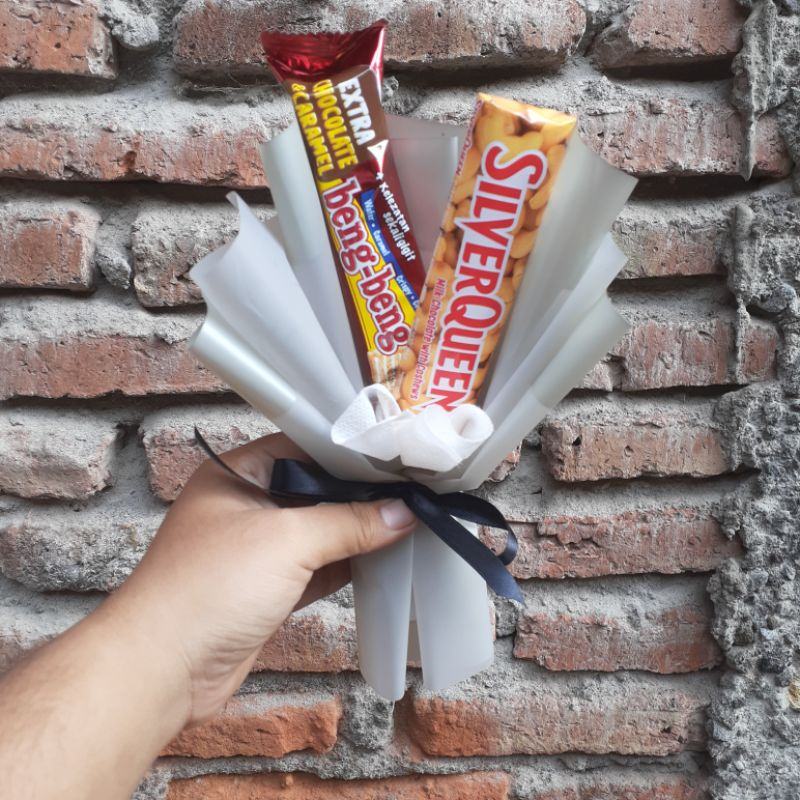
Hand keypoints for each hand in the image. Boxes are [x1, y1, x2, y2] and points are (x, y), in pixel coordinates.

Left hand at [106, 433, 416, 723]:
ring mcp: (256, 551)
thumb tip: (403, 513)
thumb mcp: (286, 541)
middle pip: (314, 491)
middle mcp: (245, 506)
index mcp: (236, 474)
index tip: (395, 454)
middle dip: (359, 495)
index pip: (302, 448)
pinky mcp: (267, 590)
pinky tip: (383, 557)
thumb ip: (348, 523)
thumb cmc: (209, 587)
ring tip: (408, 519)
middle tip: (411, 488)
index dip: (347, 452)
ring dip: (356, 532)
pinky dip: (346, 565)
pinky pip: (316, 568)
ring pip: (318, 533)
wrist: (162, 671)